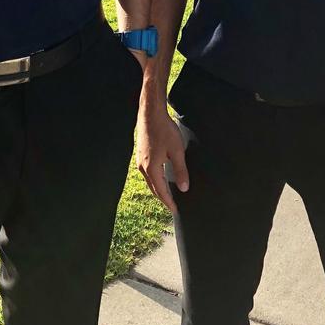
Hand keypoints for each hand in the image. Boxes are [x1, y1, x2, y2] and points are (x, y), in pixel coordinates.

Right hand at [136, 98, 188, 213]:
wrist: (150, 113)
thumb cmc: (164, 130)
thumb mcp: (177, 151)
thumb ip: (181, 171)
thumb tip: (184, 188)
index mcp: (151, 168)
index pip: (161, 191)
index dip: (169, 202)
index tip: (176, 211)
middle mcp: (143, 167)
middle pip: (153, 188)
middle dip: (163, 198)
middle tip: (172, 206)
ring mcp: (140, 160)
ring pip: (149, 180)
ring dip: (158, 189)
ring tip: (168, 195)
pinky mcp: (140, 154)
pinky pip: (147, 172)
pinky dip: (154, 179)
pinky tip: (160, 178)